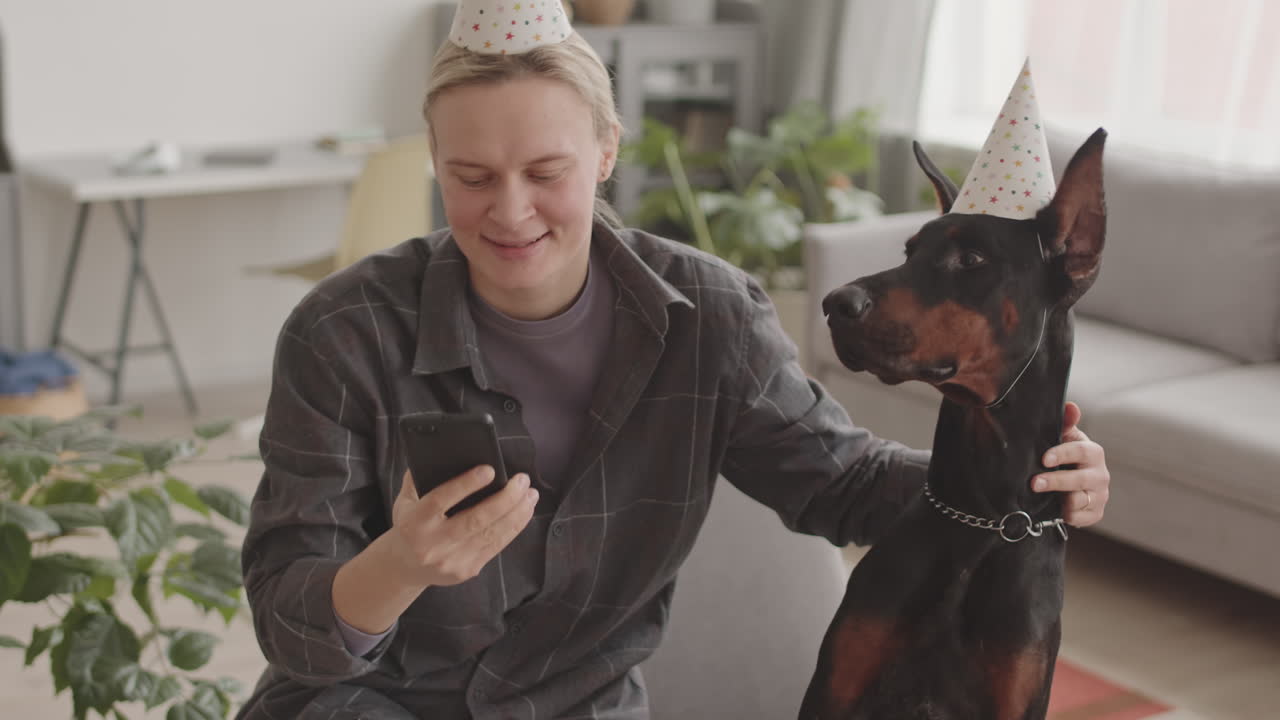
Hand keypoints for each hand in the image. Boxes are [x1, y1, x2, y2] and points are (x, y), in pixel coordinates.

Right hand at [388, 466, 537, 586]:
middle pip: (475, 520)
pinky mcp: (466, 570)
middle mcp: (432, 544)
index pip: (441, 500)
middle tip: (522, 480)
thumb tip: (443, 450)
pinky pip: (496, 547)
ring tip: (530, 494)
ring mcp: (451, 560)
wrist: (404, 567)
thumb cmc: (410, 526)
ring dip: (516, 513)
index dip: (466, 484)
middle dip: (505, 499)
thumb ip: (419, 478)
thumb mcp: (405, 501)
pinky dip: (513, 528)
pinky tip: (523, 512)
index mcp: (414, 522)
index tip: (490, 469)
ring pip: (491, 535)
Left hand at [1031, 401, 1109, 527]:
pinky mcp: (1094, 513)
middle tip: (1034, 482)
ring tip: (1040, 496)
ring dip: (1060, 499)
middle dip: (1055, 481)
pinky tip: (1056, 510)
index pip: (1081, 451)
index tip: (1044, 458)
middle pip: (1080, 478)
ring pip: (1080, 500)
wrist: (1072, 485)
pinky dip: (1069, 515)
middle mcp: (1100, 475)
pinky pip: (1081, 517)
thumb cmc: (1065, 457)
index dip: (1063, 454)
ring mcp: (1099, 496)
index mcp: (1093, 453)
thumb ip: (1066, 424)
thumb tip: (1071, 406)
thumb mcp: (1064, 439)